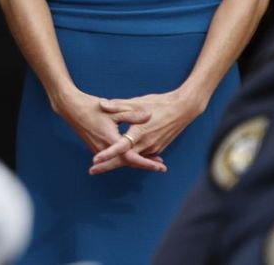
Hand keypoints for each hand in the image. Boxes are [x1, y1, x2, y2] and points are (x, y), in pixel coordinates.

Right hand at [51, 89, 164, 174]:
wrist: (70, 107)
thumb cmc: (91, 106)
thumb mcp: (113, 109)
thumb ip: (132, 114)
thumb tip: (149, 116)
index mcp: (110, 140)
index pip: (132, 158)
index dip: (147, 163)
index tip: (159, 166)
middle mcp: (104, 149)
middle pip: (128, 163)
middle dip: (145, 164)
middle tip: (162, 167)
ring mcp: (98, 150)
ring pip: (121, 161)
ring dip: (136, 161)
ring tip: (153, 161)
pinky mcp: (95, 148)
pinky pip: (114, 157)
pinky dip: (126, 158)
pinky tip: (135, 154)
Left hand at [88, 90, 203, 174]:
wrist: (182, 109)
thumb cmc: (159, 103)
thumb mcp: (137, 102)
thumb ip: (118, 105)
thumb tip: (101, 104)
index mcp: (139, 132)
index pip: (121, 147)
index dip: (107, 154)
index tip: (95, 160)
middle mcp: (146, 144)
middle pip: (124, 160)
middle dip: (108, 166)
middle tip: (91, 171)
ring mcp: (153, 148)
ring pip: (133, 160)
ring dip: (118, 163)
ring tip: (101, 166)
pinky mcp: (158, 148)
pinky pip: (142, 156)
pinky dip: (131, 159)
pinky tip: (120, 160)